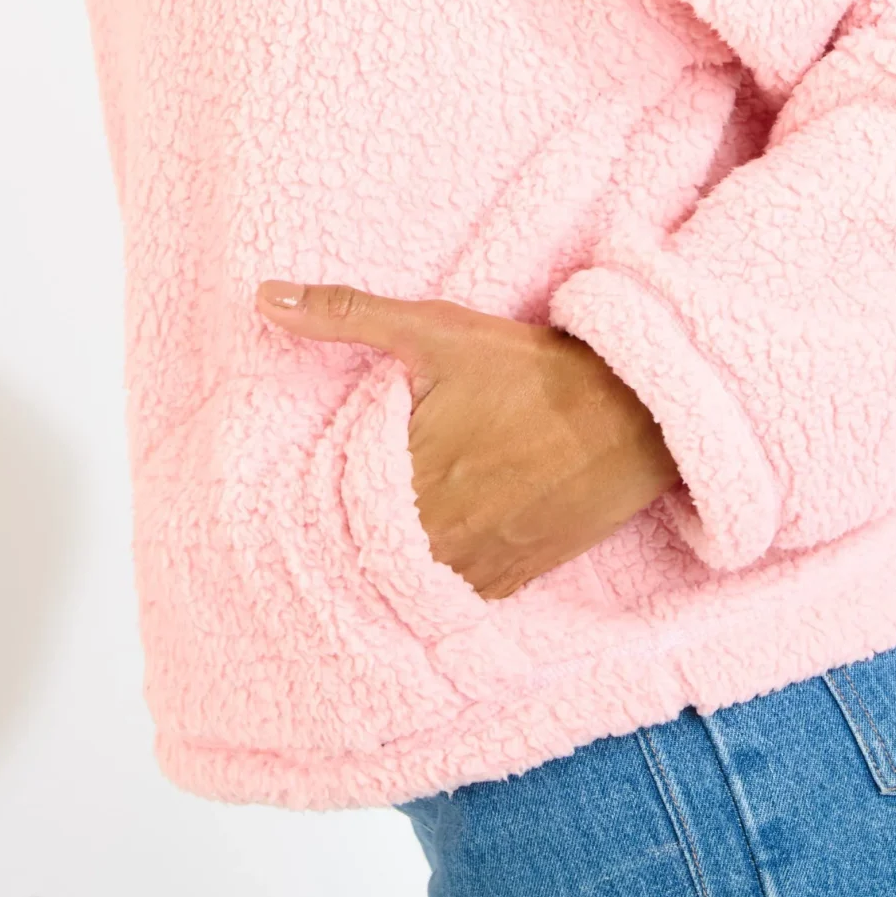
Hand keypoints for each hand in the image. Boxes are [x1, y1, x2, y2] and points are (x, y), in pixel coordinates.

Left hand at [256, 282, 680, 599]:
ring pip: (404, 579)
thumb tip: (264, 298)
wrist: (631, 415)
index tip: (305, 482)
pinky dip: (436, 580)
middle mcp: (433, 534)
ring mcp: (473, 565)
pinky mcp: (510, 581)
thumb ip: (345, 315)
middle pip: (363, 546)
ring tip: (386, 531)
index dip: (315, 491)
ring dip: (390, 558)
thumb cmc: (531, 370)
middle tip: (350, 505)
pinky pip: (452, 598)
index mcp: (402, 475)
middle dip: (350, 527)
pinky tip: (434, 551)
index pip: (327, 501)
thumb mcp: (435, 329)